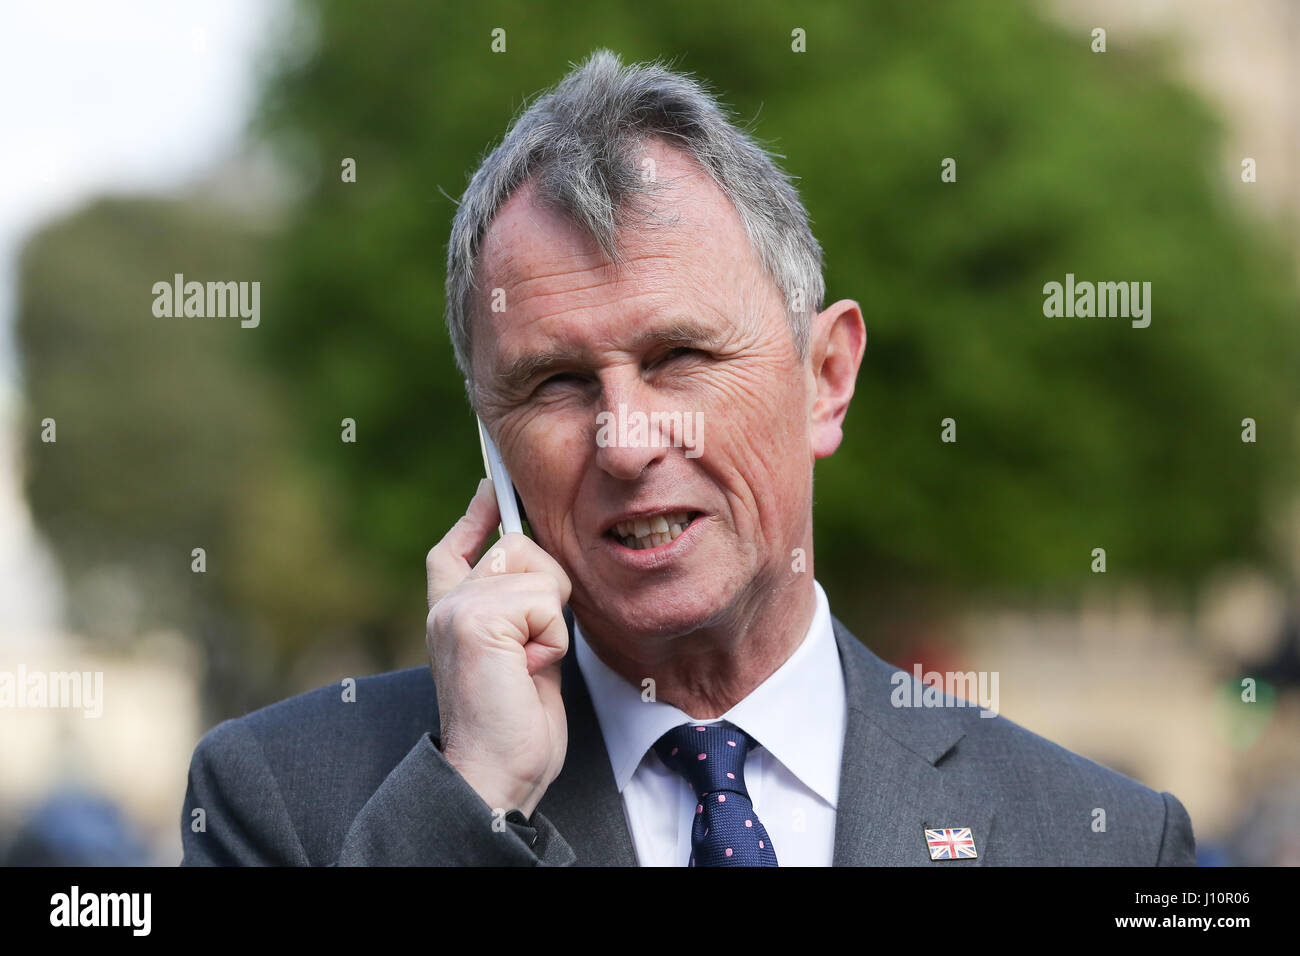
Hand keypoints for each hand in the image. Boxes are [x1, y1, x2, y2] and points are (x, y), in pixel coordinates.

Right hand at [425, 479, 571, 817]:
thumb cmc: (515, 730)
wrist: (494, 777)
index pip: (452, 550)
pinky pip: (546, 600)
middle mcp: (445, 605)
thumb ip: (521, 616)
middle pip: (517, 548)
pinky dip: (552, 639)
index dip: (474, 517)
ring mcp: (457, 609)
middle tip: (533, 653)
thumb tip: (537, 575)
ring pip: (539, 571)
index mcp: (450, 615)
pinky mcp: (476, 619)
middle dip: (547, 593)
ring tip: (528, 665)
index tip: (490, 489)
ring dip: (552, 621)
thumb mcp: (522, 659)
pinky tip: (528, 670)